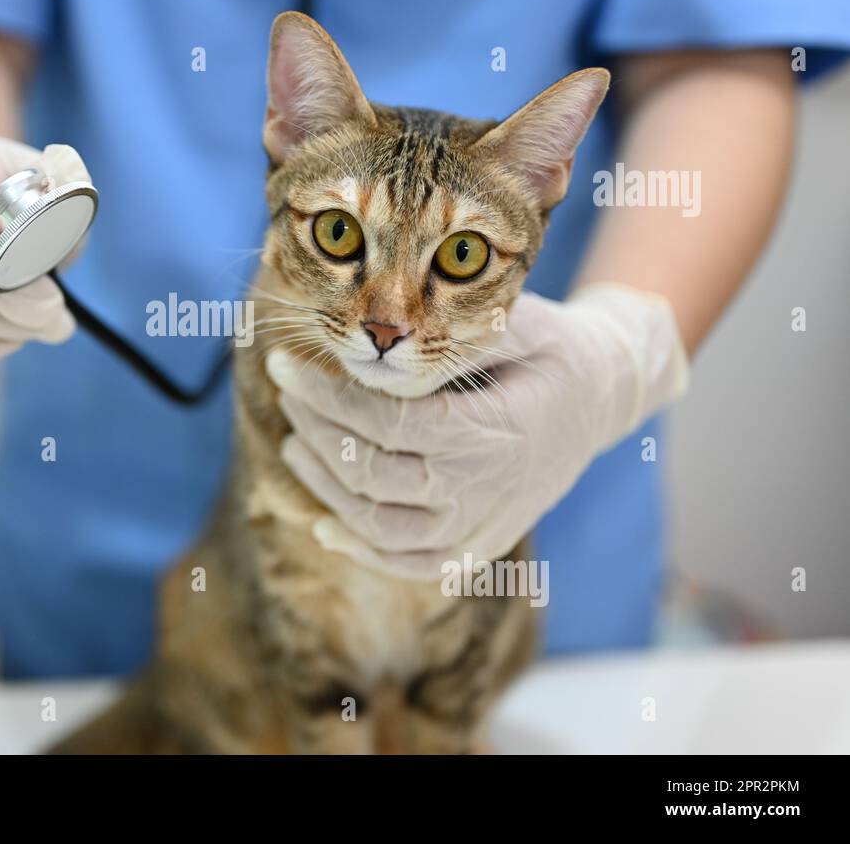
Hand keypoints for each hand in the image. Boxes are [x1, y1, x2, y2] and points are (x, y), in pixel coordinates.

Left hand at [267, 286, 688, 579]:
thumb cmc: (551, 351)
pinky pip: (412, 564)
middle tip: (287, 394)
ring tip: (293, 444)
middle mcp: (485, 490)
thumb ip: (457, 338)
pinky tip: (325, 524)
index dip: (328, 397)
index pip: (387, 422)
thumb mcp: (520, 324)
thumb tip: (386, 352)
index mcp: (493, 432)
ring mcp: (482, 527)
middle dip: (316, 430)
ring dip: (326, 489)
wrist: (602, 397)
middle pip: (373, 472)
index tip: (286, 367)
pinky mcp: (479, 547)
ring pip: (381, 527)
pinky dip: (364, 552)